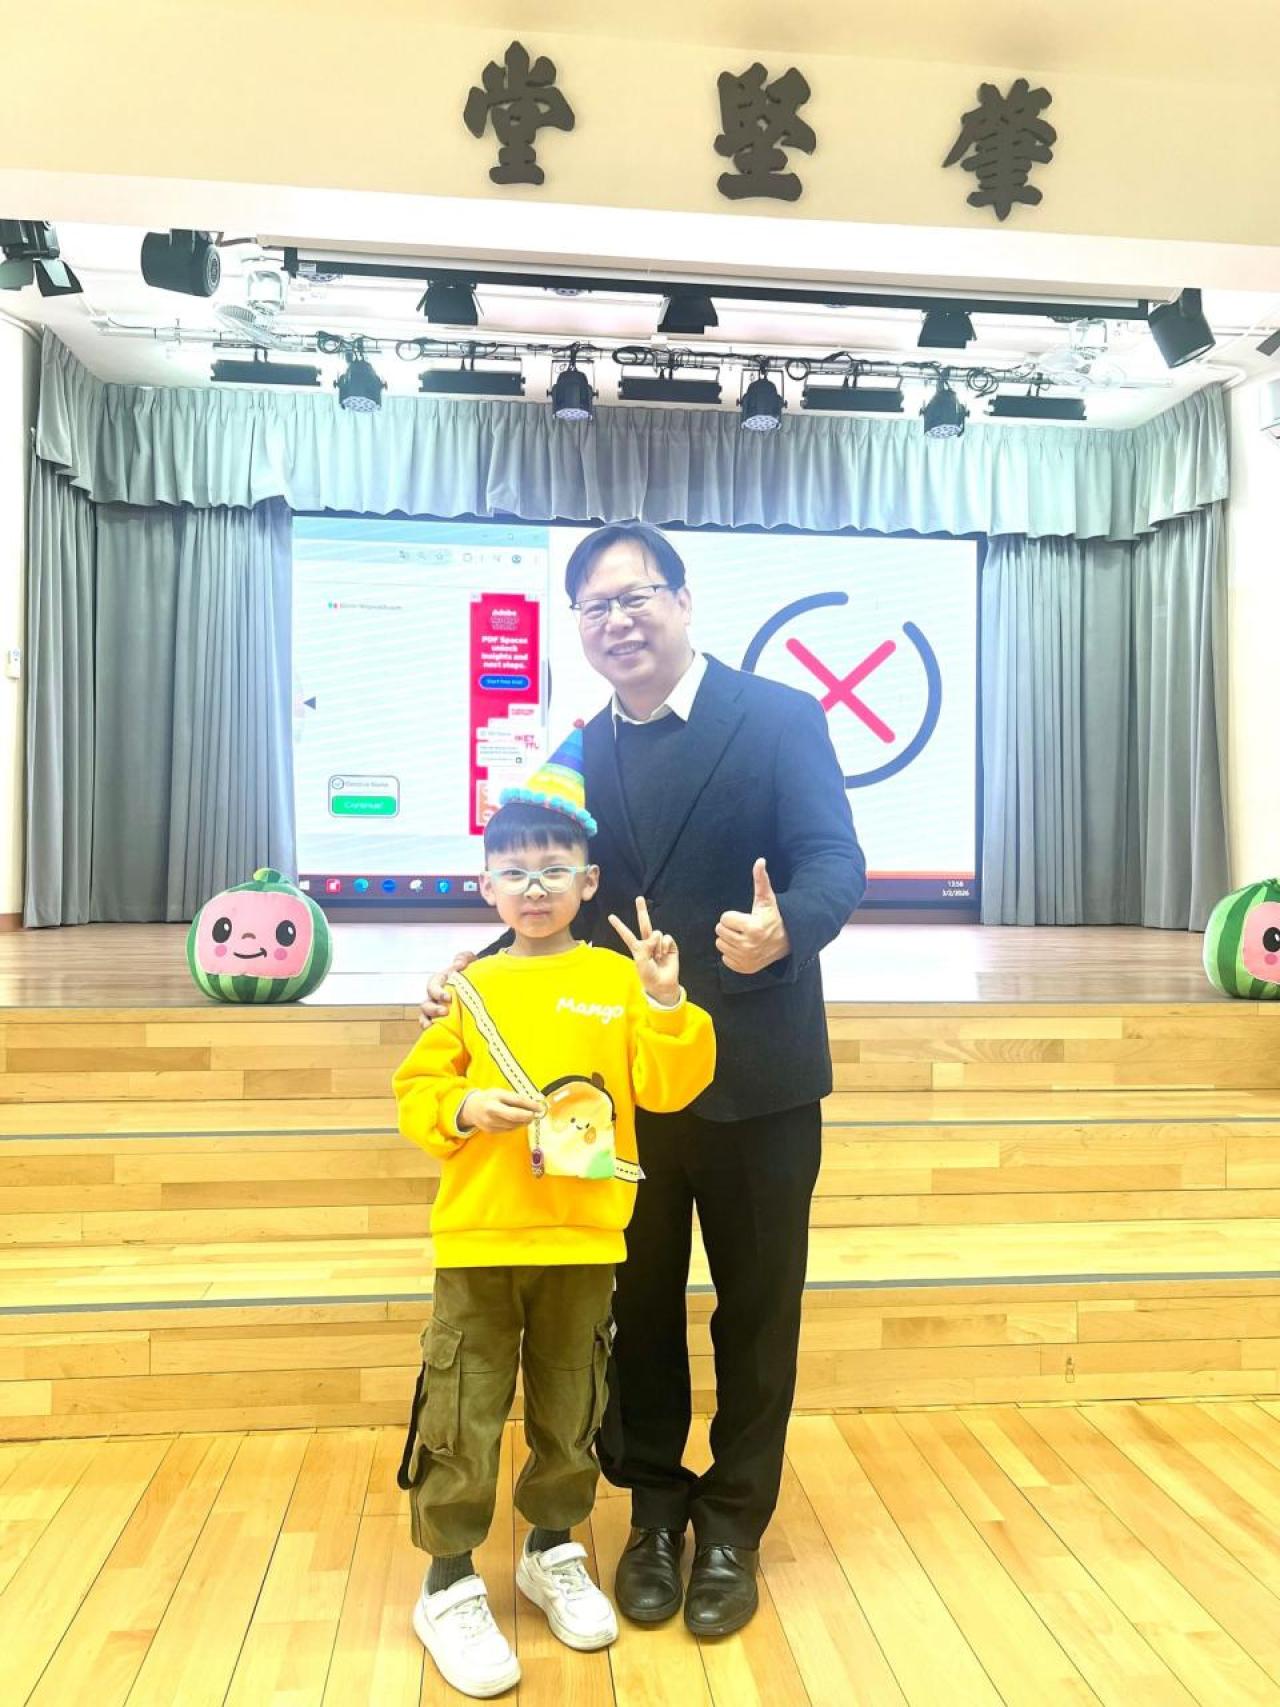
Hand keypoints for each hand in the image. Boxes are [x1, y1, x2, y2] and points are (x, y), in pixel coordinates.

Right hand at [419, 951, 476, 1027]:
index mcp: (439, 983)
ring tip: (434, 1027)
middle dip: (434, 1009)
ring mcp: (436, 1012)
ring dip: (428, 1023)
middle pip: (426, 1005)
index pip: (432, 987)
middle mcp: (434, 998)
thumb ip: (464, 958)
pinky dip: (433, 1033)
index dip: (438, 992)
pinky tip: (440, 1036)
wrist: (481, 987)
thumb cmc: (472, 974)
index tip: (448, 998)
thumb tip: (458, 963)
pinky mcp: (442, 1023)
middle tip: (446, 1012)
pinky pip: (432, 1029)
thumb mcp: (471, 962)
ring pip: (425, 1018)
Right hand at [458, 1089, 545, 1132]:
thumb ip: (516, 1098)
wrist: (471, 1109)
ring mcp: (491, 1123)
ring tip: (526, 1116)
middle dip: (528, 1116)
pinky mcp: (492, 1131)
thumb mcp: (501, 1093)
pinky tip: (516, 1120)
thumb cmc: (489, 1098)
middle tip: (535, 1114)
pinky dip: (516, 1125)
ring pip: (514, 1125)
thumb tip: (535, 1104)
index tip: (540, 1107)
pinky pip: (509, 1129)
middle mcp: (491, 1112)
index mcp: (495, 1098)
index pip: (516, 1101)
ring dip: (523, 1121)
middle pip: (515, 1116)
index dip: (530, 1105)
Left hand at [609, 897, 681, 1006]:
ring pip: (657, 934)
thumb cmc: (649, 975)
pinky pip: (667, 938)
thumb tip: (656, 934)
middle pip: (644, 924)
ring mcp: (659, 944)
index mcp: (637, 948)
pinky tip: (665, 954)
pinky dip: (665, 946)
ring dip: (657, 946)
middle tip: (639, 898)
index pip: (626, 935)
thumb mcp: (641, 962)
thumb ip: (646, 946)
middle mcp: (648, 943)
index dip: (619, 926)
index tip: (611, 917)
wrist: (663, 984)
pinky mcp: (670, 946)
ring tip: (657, 957)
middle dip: (642, 911)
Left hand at [716, 858, 790, 974]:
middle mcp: (749, 946)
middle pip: (720, 932)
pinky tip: (744, 947)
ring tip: (744, 936)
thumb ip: (760, 880)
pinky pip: (725, 958)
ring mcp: (746, 959)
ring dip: (729, 939)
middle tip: (743, 926)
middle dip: (729, 927)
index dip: (732, 916)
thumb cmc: (773, 917)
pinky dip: (732, 953)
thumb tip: (760, 860)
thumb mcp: (767, 899)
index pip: (724, 919)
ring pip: (720, 944)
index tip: (745, 917)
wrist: (787, 942)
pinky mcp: (745, 968)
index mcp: (752, 928)